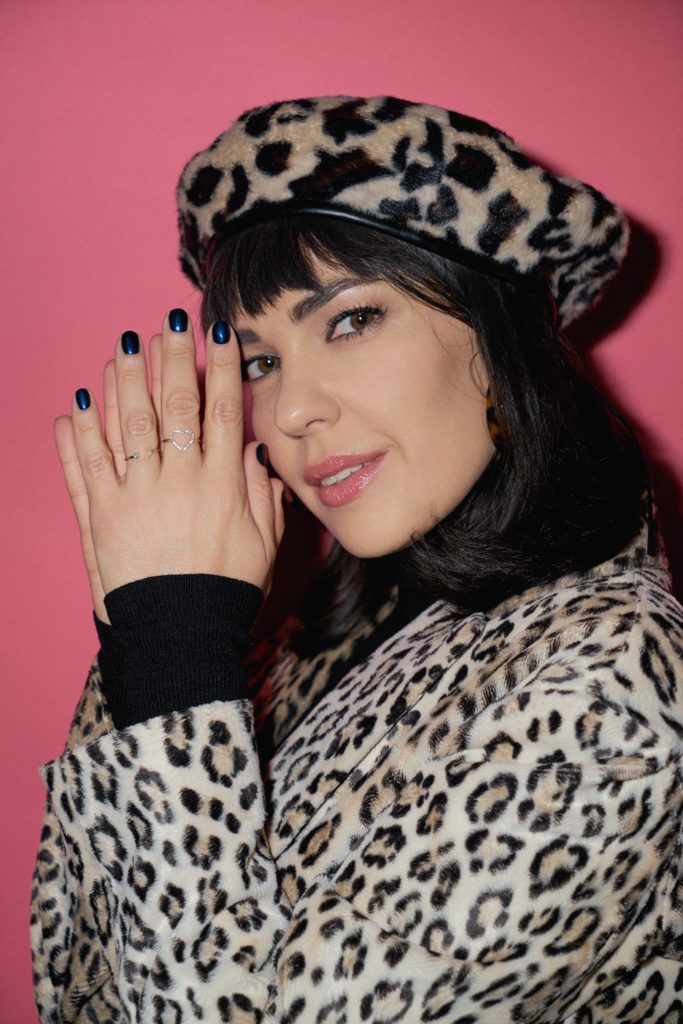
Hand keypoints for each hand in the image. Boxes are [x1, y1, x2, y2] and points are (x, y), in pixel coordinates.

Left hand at [54, 311, 284, 623]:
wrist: (179, 635)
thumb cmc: (225, 591)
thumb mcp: (262, 545)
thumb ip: (261, 496)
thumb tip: (254, 453)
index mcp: (220, 486)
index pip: (221, 413)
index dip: (220, 369)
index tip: (217, 333)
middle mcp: (178, 482)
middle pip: (175, 407)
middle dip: (172, 358)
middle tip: (167, 321)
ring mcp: (136, 496)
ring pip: (128, 427)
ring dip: (124, 382)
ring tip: (121, 346)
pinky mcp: (102, 516)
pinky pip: (86, 467)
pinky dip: (78, 435)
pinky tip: (76, 404)